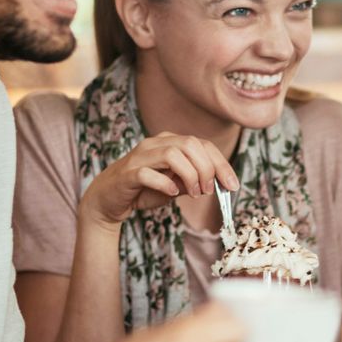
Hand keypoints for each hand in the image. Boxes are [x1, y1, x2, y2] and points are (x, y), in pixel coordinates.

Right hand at [79, 132, 238, 229]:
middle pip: (190, 144)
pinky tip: (172, 193)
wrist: (108, 199)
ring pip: (172, 153)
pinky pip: (148, 173)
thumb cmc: (143, 190)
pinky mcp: (127, 173)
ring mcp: (140, 156)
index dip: (221, 164)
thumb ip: (194, 181)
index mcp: (170, 142)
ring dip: (190, 175)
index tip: (232, 186)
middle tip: (208, 191)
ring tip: (194, 193)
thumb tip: (218, 184)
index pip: (202, 144)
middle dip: (207, 169)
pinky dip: (165, 183)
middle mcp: (155, 143)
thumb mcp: (176, 186)